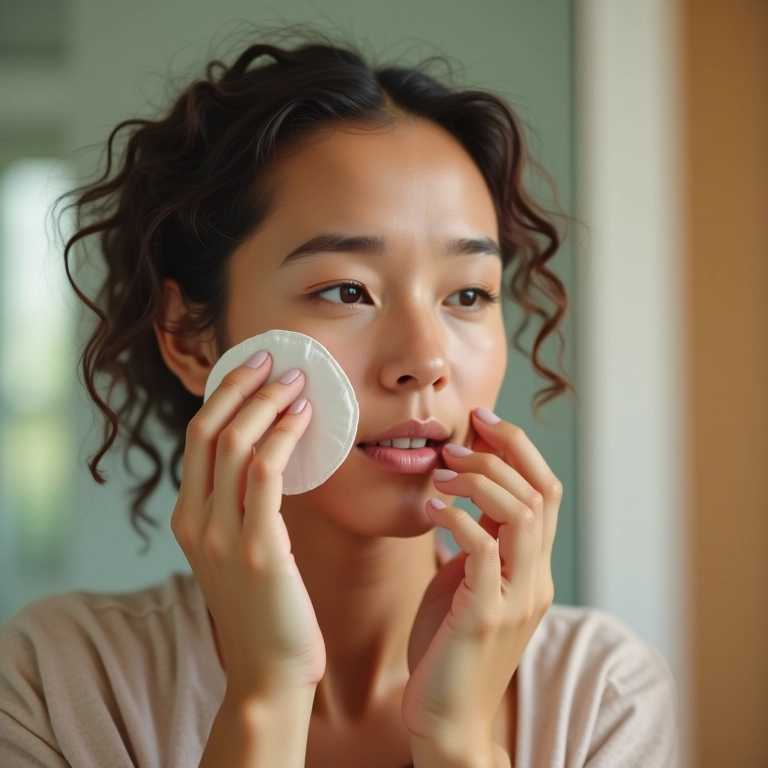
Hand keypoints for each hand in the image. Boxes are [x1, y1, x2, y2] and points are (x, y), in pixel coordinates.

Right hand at [171, 352, 325, 701]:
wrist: (270, 672)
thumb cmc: (266, 608)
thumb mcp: (238, 551)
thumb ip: (240, 508)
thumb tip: (267, 456)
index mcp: (187, 519)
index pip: (195, 438)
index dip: (222, 395)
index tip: (251, 366)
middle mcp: (195, 522)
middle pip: (208, 430)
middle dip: (240, 385)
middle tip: (272, 357)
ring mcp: (221, 535)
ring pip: (235, 444)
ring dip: (267, 402)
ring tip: (297, 380)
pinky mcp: (258, 549)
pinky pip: (266, 474)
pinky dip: (284, 436)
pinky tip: (305, 418)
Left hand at [402, 407, 561, 750]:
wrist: (447, 719)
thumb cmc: (449, 647)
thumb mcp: (465, 584)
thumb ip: (474, 545)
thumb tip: (460, 498)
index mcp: (532, 568)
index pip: (544, 491)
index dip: (518, 449)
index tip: (482, 421)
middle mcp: (535, 578)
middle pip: (541, 492)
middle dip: (503, 452)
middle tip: (461, 438)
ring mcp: (516, 598)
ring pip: (523, 514)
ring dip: (482, 481)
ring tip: (444, 472)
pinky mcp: (486, 616)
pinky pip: (484, 551)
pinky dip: (459, 519)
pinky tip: (433, 509)